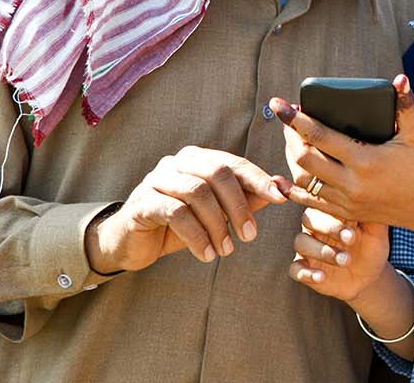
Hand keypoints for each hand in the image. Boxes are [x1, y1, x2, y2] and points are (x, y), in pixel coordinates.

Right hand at [86, 146, 291, 272]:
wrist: (130, 243)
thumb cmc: (178, 225)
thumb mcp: (215, 213)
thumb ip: (246, 198)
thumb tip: (282, 188)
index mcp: (197, 159)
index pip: (234, 163)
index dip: (259, 179)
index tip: (281, 198)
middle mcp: (177, 163)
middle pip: (217, 173)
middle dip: (239, 205)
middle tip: (250, 235)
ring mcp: (156, 180)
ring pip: (197, 192)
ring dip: (217, 224)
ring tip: (227, 250)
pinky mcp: (142, 203)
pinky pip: (175, 213)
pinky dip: (196, 235)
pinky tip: (206, 254)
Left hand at [272, 74, 413, 232]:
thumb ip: (406, 106)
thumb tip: (399, 79)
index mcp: (365, 160)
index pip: (319, 136)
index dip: (295, 119)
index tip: (279, 104)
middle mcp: (351, 183)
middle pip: (304, 158)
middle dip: (290, 136)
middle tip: (286, 119)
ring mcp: (346, 201)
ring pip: (303, 181)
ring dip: (291, 159)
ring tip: (291, 140)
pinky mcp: (345, 213)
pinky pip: (310, 203)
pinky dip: (294, 190)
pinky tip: (282, 179)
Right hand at [290, 208, 389, 303]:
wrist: (369, 277)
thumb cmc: (371, 247)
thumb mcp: (376, 232)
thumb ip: (372, 215)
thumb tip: (375, 195)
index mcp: (331, 213)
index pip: (324, 203)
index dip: (337, 212)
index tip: (355, 224)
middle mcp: (315, 228)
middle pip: (308, 219)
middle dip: (328, 227)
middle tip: (351, 239)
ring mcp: (308, 248)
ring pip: (301, 242)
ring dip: (322, 251)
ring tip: (345, 260)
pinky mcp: (304, 269)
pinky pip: (295, 269)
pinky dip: (306, 273)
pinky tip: (321, 276)